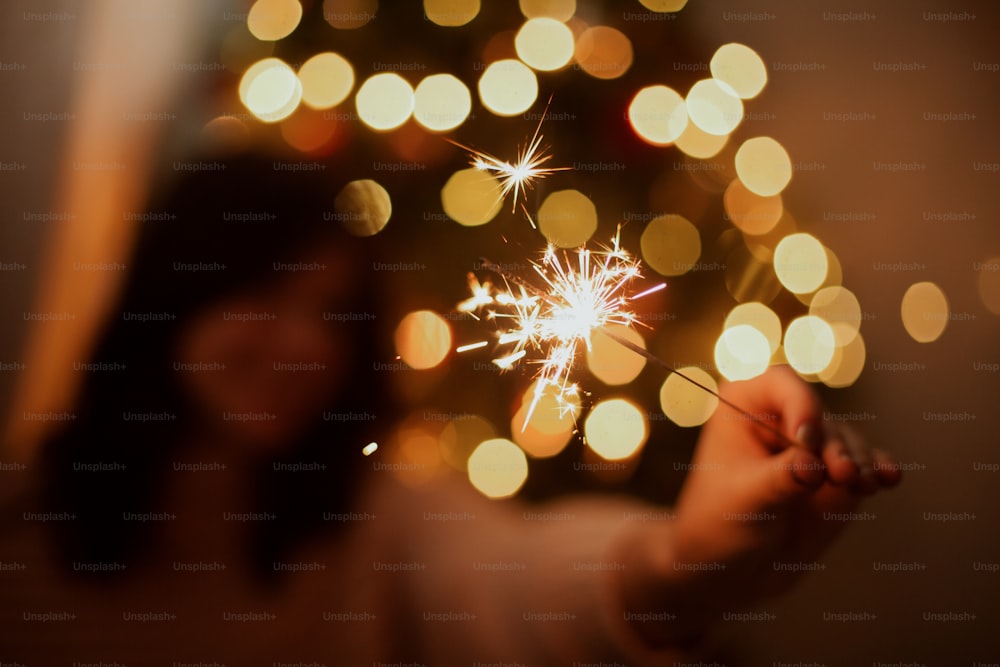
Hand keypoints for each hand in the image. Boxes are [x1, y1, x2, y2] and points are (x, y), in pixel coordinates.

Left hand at [613, 367, 899, 648]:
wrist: (731, 570)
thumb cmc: (719, 525)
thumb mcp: (745, 500)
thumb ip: (780, 479)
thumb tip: (812, 466)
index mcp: (743, 407)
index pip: (781, 384)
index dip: (800, 403)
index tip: (803, 439)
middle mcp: (781, 418)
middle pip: (821, 415)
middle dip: (834, 444)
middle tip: (840, 474)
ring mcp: (812, 446)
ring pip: (847, 440)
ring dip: (858, 460)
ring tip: (861, 484)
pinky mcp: (836, 475)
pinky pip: (864, 464)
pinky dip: (877, 469)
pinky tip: (889, 478)